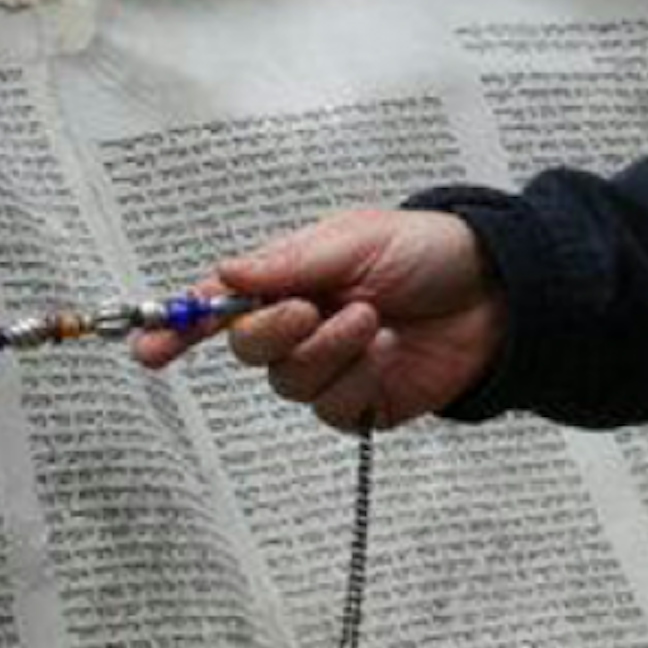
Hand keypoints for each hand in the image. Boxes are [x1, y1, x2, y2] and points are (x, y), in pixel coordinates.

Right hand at [135, 209, 507, 432]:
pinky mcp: (361, 403)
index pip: (220, 305)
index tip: (148, 344)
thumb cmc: (430, 253)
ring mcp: (330, 367)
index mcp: (293, 279)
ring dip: (329, 350)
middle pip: (249, 349)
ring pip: (290, 382)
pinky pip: (332, 408)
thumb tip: (223, 275)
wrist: (499, 293)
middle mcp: (303, 325)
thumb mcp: (358, 238)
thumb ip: (288, 263)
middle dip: (273, 331)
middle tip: (313, 308)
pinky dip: (358, 379)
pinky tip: (387, 353)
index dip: (178, 325)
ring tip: (375, 320)